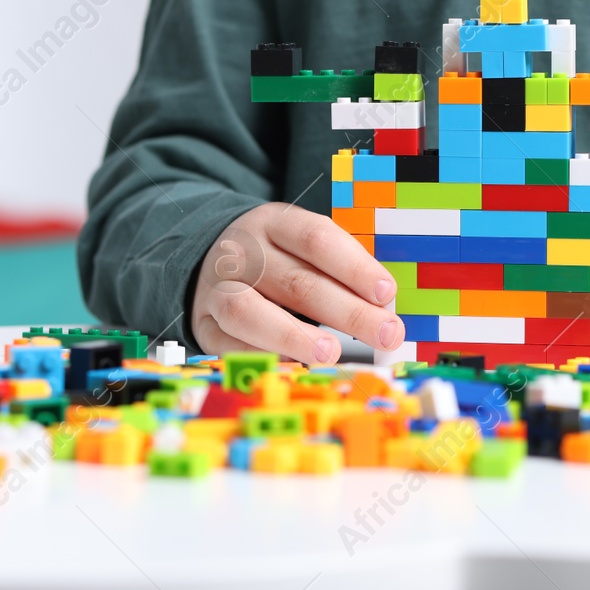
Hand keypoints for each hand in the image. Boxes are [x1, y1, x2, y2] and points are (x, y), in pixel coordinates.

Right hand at [191, 203, 403, 362]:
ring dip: (294, 335)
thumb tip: (381, 311)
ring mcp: (217, 288)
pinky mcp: (204, 323)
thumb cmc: (275, 257)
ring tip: (332, 353)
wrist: (210, 257)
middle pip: (296, 281)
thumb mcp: (301, 246)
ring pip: (249, 311)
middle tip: (386, 333)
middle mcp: (243, 252)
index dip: (354, 266)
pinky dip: (259, 356)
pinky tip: (292, 366)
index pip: (316, 239)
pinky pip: (226, 344)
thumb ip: (338, 273)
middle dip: (347, 311)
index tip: (386, 293)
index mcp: (274, 223)